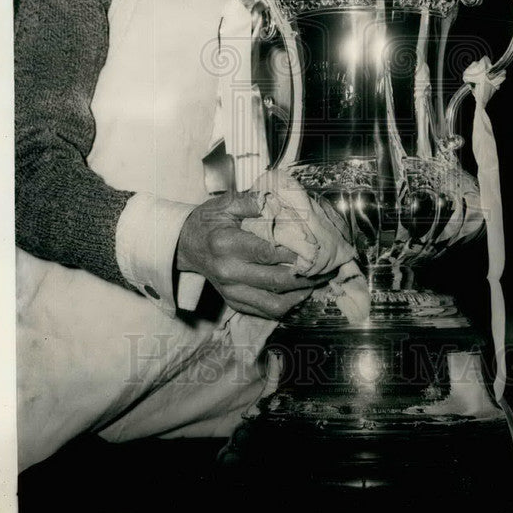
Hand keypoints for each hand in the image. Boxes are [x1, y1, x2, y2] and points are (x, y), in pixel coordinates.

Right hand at [176, 191, 330, 318]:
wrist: (184, 245)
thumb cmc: (208, 221)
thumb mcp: (225, 204)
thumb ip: (250, 202)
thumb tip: (276, 203)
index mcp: (226, 244)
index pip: (267, 253)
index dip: (294, 253)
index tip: (316, 248)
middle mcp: (229, 271)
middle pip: (276, 279)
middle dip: (306, 275)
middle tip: (327, 266)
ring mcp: (231, 290)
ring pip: (274, 302)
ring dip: (301, 294)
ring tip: (319, 281)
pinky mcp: (234, 302)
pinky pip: (266, 311)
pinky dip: (288, 304)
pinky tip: (302, 292)